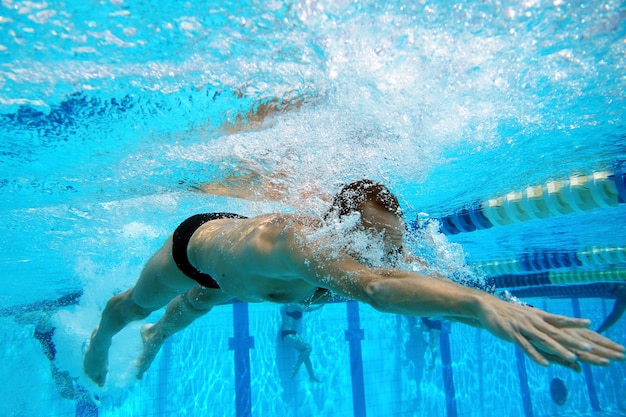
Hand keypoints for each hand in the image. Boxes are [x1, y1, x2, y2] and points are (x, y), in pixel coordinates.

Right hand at [475, 297, 624, 369]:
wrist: (486, 306)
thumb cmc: (508, 313)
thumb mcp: (525, 315)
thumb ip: (539, 323)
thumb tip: (551, 327)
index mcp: (537, 316)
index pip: (558, 319)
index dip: (573, 321)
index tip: (589, 323)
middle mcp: (532, 321)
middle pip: (555, 332)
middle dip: (572, 341)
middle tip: (588, 348)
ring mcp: (522, 328)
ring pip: (543, 340)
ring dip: (558, 350)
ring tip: (572, 358)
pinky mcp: (511, 334)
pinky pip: (526, 347)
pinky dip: (536, 355)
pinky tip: (545, 364)